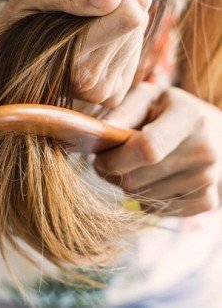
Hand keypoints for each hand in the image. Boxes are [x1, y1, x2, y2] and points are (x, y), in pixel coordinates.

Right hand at [0, 0, 151, 107]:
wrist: (10, 68)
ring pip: (138, 34)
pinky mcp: (113, 95)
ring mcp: (105, 94)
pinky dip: (119, 39)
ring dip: (115, 21)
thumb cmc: (19, 28)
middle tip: (82, 10)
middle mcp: (92, 85)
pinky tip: (93, 42)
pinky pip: (136, 51)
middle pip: (137, 22)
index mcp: (74, 61)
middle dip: (114, 4)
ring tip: (82, 28)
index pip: (129, 17)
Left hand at [94, 83, 221, 216]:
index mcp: (189, 118)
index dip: (114, 158)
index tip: (99, 155)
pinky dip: (144, 198)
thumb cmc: (167, 111)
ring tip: (133, 165)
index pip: (147, 149)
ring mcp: (208, 179)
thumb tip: (99, 132)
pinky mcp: (207, 201)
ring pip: (142, 197)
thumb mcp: (146, 98)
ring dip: (126, 185)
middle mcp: (204, 150)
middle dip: (112, 173)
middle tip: (109, 159)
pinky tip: (150, 178)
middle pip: (137, 179)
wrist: (212, 131)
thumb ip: (122, 111)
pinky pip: (156, 210)